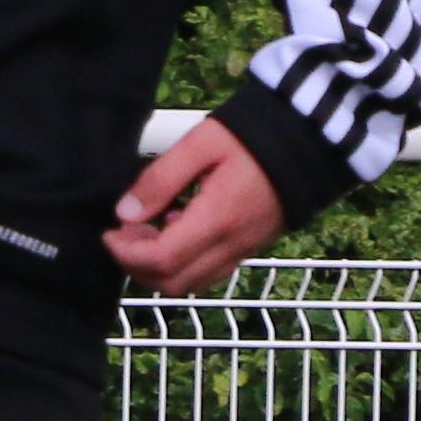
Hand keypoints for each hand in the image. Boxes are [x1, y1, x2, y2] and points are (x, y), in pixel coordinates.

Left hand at [106, 120, 286, 298]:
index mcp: (218, 220)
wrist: (310, 140)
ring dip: (160, 267)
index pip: (161, 261)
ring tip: (148, 229)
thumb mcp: (201, 144)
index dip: (125, 253)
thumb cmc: (254, 136)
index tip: (109, 231)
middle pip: (173, 283)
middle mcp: (233, 244)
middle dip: (137, 266)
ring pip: (191, 283)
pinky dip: (184, 263)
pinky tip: (178, 227)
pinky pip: (210, 272)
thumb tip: (125, 213)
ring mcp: (245, 249)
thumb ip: (160, 179)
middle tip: (125, 233)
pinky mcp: (252, 247)